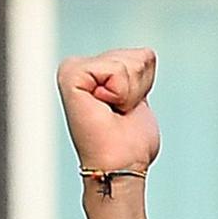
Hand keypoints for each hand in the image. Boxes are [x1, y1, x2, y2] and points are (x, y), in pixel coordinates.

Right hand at [59, 49, 161, 178]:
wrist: (119, 165)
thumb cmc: (129, 142)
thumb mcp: (139, 98)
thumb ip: (138, 74)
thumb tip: (147, 53)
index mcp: (92, 69)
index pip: (144, 56)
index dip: (147, 87)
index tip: (126, 110)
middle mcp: (77, 65)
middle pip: (137, 57)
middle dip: (140, 88)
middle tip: (120, 113)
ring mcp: (71, 69)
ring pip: (129, 63)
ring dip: (132, 93)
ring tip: (113, 113)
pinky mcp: (70, 75)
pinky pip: (116, 70)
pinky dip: (122, 93)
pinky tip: (105, 108)